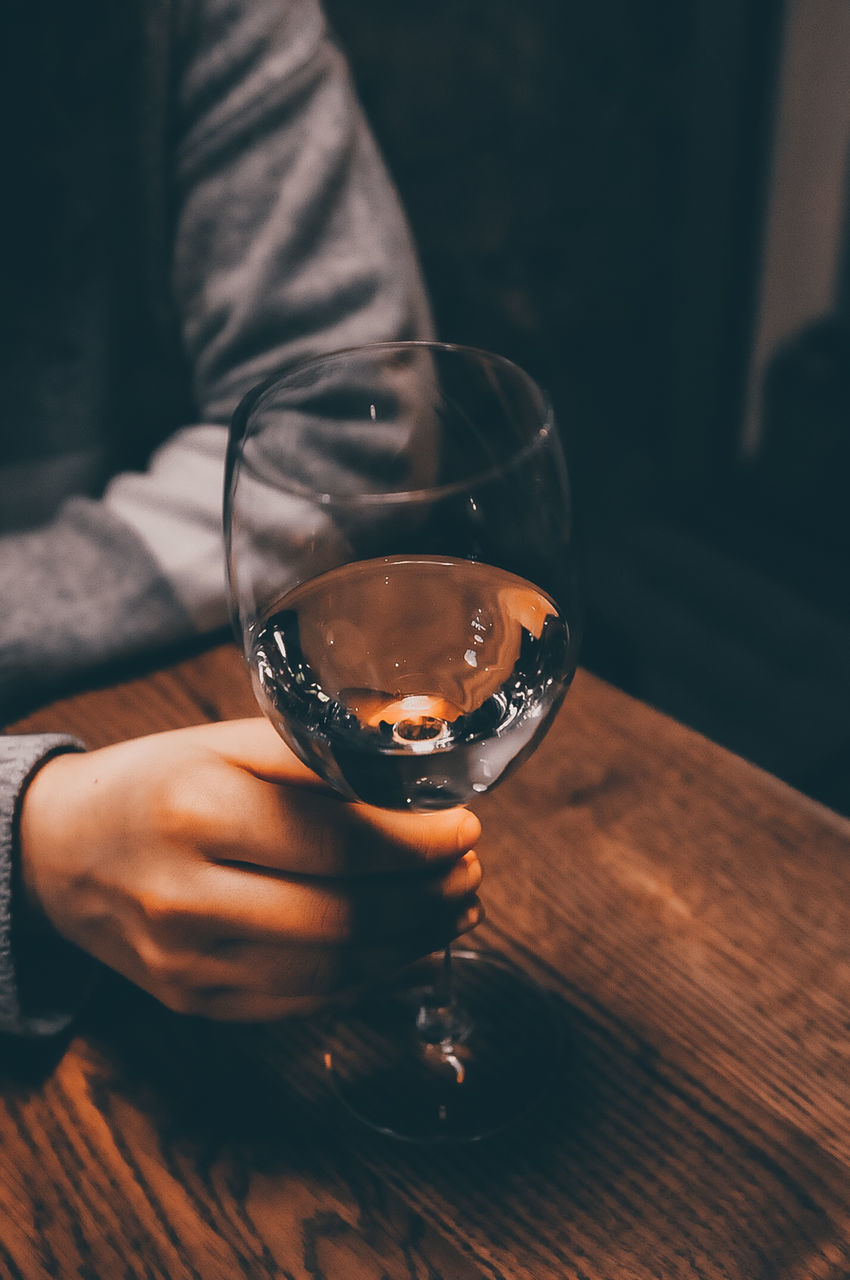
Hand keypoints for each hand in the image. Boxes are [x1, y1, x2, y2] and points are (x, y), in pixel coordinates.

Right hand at [18, 719, 481, 1020]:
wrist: (62, 854)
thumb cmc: (156, 785)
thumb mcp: (226, 743)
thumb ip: (321, 749)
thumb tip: (420, 746)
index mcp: (196, 809)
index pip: (338, 840)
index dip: (418, 843)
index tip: (465, 826)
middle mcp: (185, 896)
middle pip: (344, 915)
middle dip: (429, 897)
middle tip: (470, 870)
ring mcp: (187, 963)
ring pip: (333, 968)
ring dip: (413, 942)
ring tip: (454, 907)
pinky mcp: (196, 1002)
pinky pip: (306, 997)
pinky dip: (371, 975)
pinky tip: (405, 947)